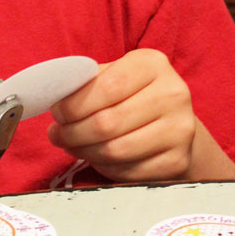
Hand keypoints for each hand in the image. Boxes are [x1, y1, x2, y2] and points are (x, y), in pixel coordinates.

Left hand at [47, 49, 200, 182]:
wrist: (176, 123)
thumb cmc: (135, 95)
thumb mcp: (116, 74)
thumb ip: (88, 82)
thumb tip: (55, 97)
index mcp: (153, 64)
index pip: (107, 86)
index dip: (74, 104)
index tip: (57, 113)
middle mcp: (172, 94)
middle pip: (107, 123)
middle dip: (73, 132)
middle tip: (57, 134)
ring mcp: (179, 129)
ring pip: (115, 150)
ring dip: (84, 151)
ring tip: (71, 145)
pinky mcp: (178, 160)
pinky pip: (128, 171)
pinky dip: (104, 167)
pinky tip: (95, 158)